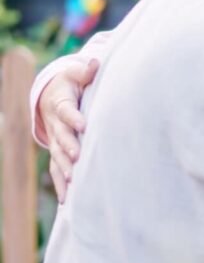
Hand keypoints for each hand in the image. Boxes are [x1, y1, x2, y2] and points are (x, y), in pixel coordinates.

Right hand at [38, 59, 98, 202]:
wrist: (51, 96)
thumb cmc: (71, 83)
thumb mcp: (75, 74)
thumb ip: (85, 71)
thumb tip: (94, 63)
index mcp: (60, 103)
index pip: (66, 110)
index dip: (74, 118)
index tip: (84, 125)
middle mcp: (55, 124)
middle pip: (61, 136)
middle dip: (68, 147)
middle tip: (78, 157)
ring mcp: (55, 140)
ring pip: (57, 156)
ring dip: (64, 167)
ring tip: (73, 179)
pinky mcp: (57, 152)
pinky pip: (57, 169)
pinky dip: (61, 184)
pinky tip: (68, 199)